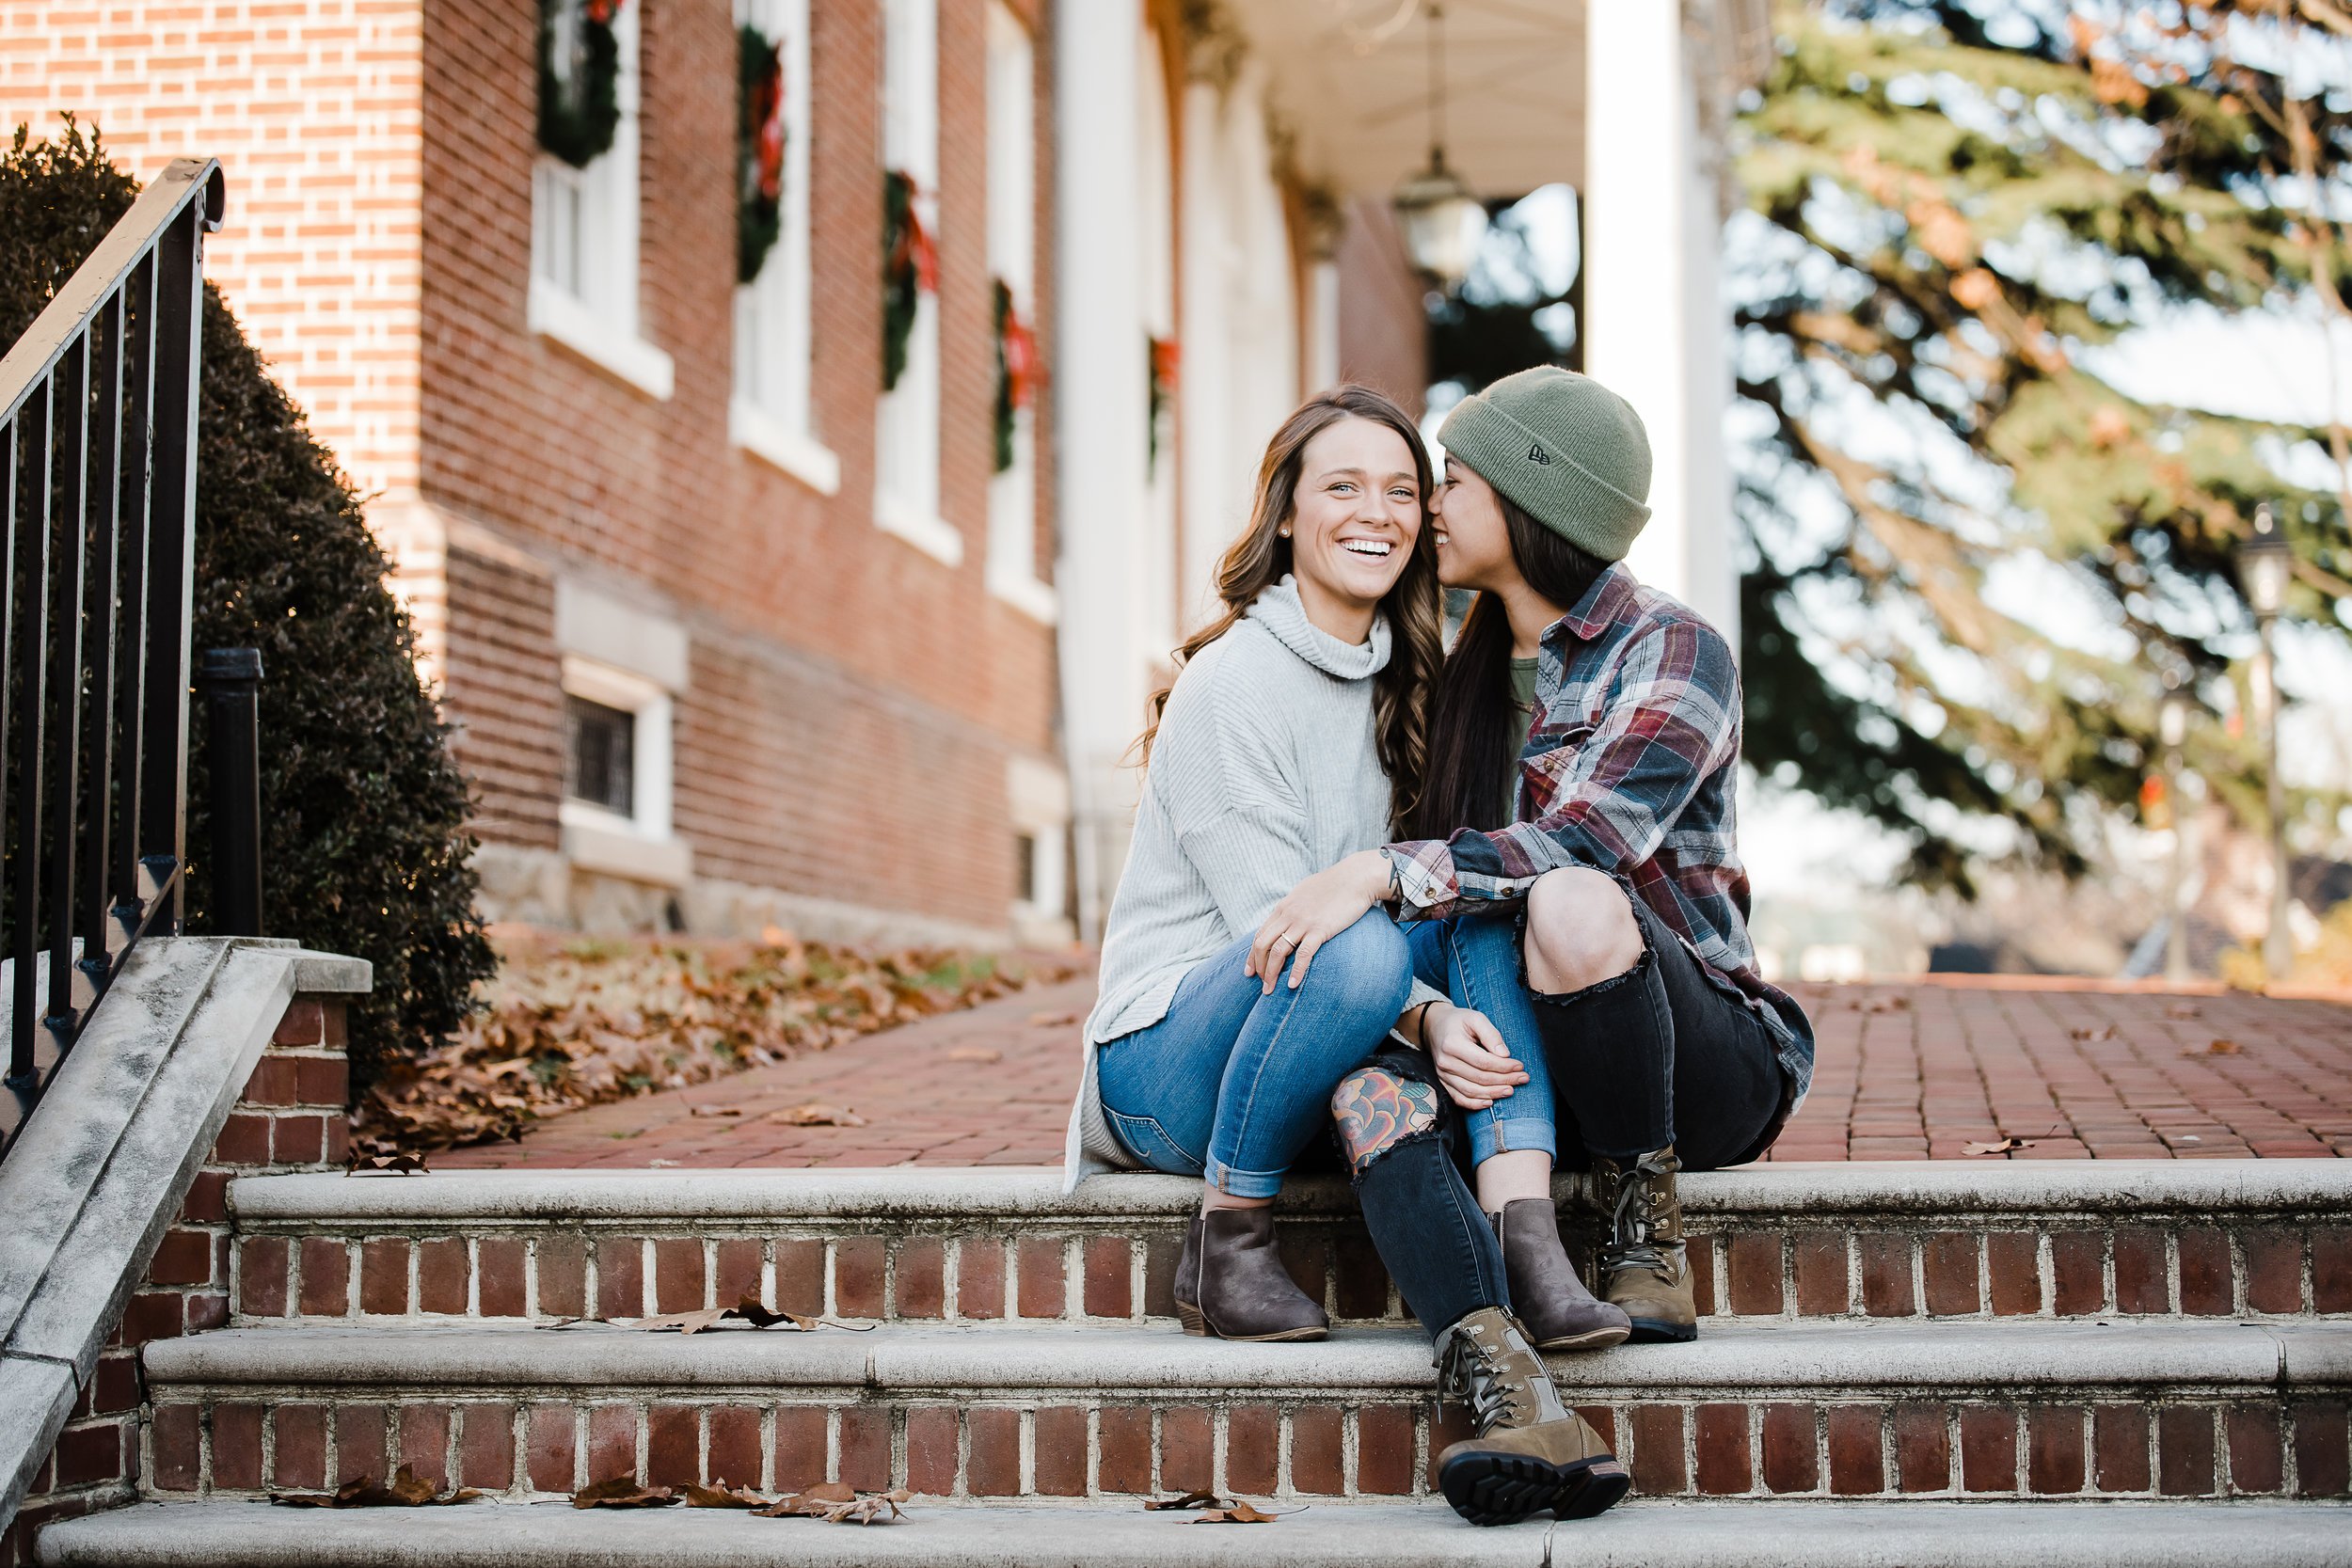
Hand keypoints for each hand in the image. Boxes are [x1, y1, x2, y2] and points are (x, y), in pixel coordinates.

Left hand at [1245, 850, 1391, 994]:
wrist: (1356, 877)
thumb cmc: (1334, 885)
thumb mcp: (1305, 892)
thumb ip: (1294, 907)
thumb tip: (1288, 918)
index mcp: (1283, 908)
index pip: (1260, 935)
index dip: (1252, 955)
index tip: (1250, 971)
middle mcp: (1288, 915)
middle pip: (1263, 945)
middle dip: (1259, 967)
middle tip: (1260, 984)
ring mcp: (1303, 922)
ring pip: (1278, 951)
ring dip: (1271, 973)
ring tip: (1269, 990)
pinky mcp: (1320, 929)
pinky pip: (1303, 954)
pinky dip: (1296, 972)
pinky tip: (1292, 985)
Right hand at [1424, 1003, 1527, 1111]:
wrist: (1435, 1027)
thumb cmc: (1459, 1021)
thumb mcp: (1475, 1018)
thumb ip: (1491, 1034)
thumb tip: (1505, 1055)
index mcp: (1453, 1044)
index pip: (1483, 1062)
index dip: (1504, 1067)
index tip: (1520, 1066)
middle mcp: (1446, 1062)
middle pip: (1479, 1078)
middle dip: (1504, 1080)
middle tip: (1523, 1079)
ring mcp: (1443, 1074)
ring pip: (1471, 1091)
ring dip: (1493, 1093)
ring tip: (1510, 1090)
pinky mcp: (1443, 1082)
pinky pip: (1459, 1098)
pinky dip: (1475, 1104)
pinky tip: (1490, 1102)